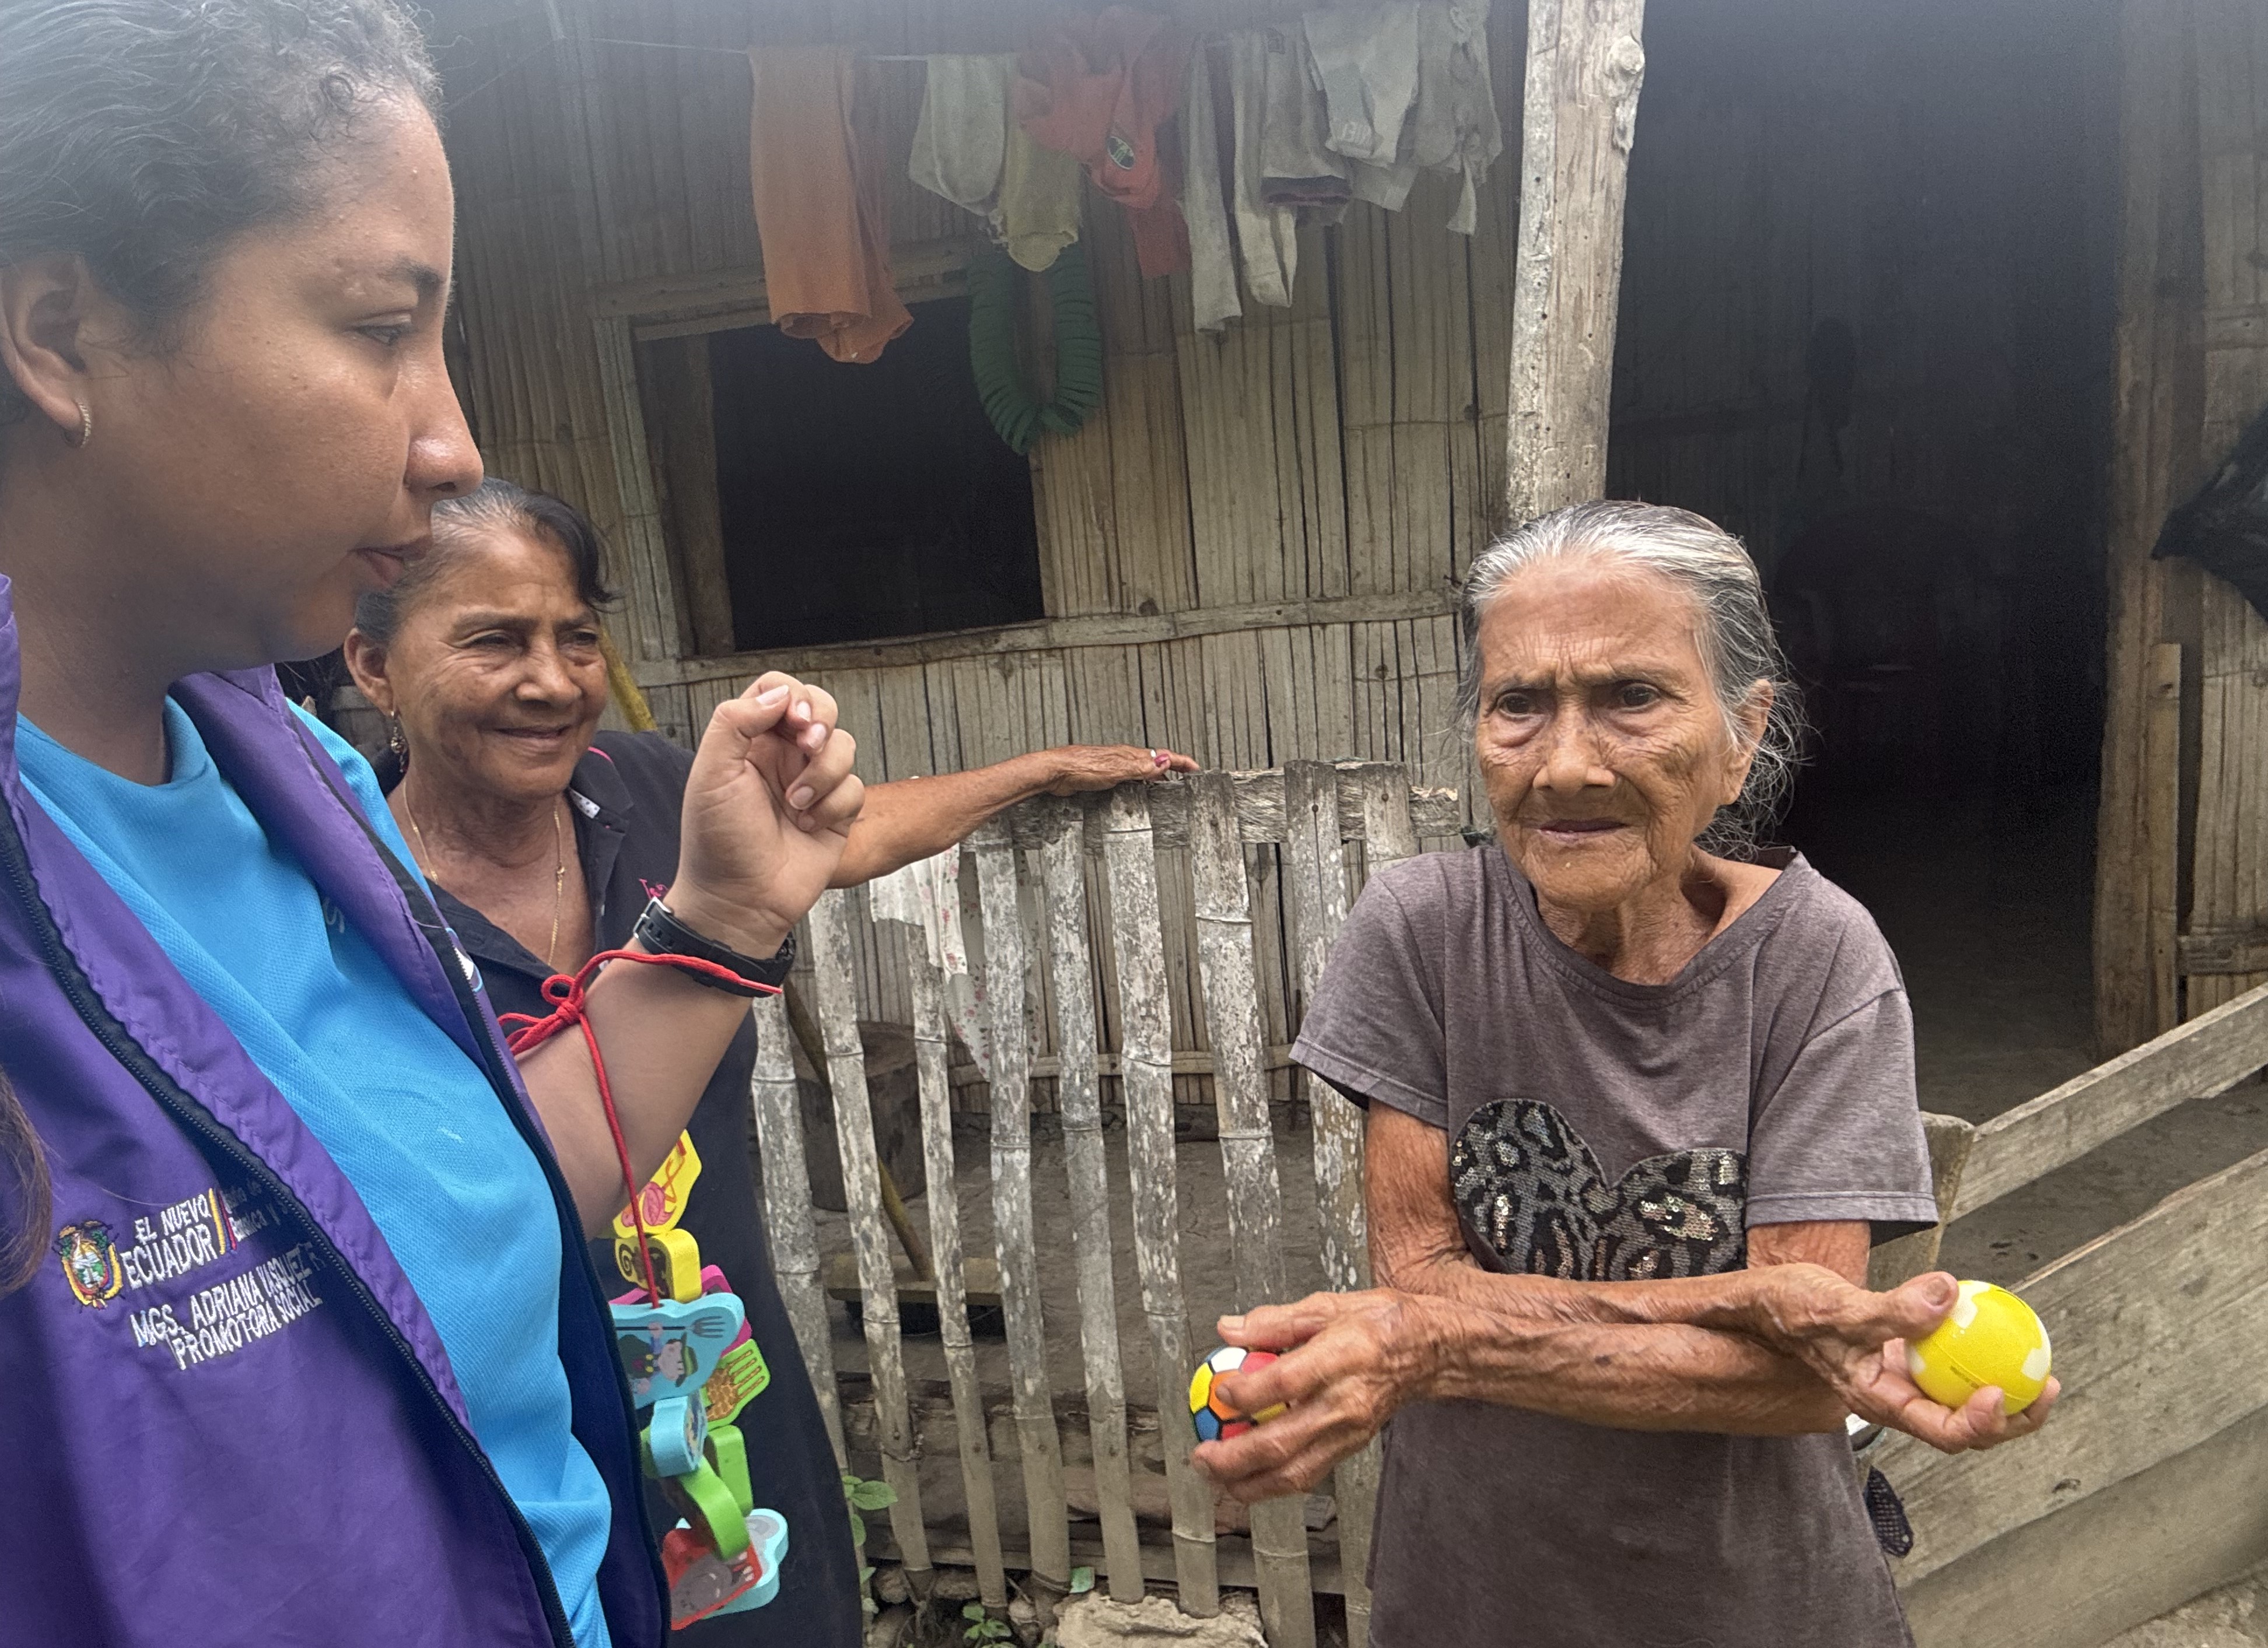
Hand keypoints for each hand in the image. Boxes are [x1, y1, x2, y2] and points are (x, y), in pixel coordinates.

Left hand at [669, 673, 862, 956]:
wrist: (741, 899)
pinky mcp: (836, 811)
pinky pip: (855, 787)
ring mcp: (812, 782)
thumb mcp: (711, 774)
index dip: (792, 694)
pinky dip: (833, 806)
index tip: (792, 719)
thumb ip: (736, 722)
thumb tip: (778, 695)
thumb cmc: (718, 842)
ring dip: (824, 774)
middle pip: (821, 707)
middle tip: (807, 745)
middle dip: (821, 722)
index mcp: (749, 740)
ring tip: (796, 805)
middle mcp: (783, 756)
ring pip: (844, 746)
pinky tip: (808, 827)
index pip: (777, 690)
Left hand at [1042, 744, 1197, 794]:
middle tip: (1186, 776)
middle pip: (1155, 762)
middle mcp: (1123, 759)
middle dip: (1172, 768)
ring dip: (1156, 777)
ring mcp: (1113, 767)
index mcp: (1130, 755)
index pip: (1163, 757)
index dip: (1181, 762)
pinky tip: (1136, 792)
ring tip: (1167, 785)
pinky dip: (1139, 784)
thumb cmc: (1079, 766)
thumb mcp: (1117, 769)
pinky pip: (1128, 779)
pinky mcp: (1103, 777)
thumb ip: (1141, 767)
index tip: (1195, 768)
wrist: (1056, 772)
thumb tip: (1165, 762)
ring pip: (1141, 770)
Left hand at [1188, 1290, 1451, 1503]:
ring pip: (1295, 1471)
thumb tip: (1230, 1329)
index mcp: (1341, 1357)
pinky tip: (1248, 1478)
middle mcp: (1345, 1402)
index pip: (1286, 1382)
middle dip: (1235, 1456)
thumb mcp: (1328, 1305)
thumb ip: (1274, 1320)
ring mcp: (1349, 1431)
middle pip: (1284, 1441)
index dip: (1247, 1392)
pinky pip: (1309, 1474)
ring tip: (1216, 1476)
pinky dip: (1274, 1483)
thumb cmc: (1382, 1323)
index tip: (1219, 1392)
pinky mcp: (1351, 1447)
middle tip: (1202, 1455)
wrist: (1430, 1352)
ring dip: (1250, 1482)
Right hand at [1744, 1267, 2060, 1452]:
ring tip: (2038, 1367)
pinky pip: (1952, 1362)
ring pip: (1964, 1397)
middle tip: (2046, 1386)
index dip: (1980, 1423)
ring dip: (2007, 1389)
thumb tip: (1948, 1296)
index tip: (2002, 1392)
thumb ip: (1890, 1311)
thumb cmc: (1788, 1311)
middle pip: (1966, 1426)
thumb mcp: (1835, 1309)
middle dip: (2015, 1416)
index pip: (1941, 1431)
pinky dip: (1979, 1354)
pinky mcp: (1905, 1354)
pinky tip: (1993, 1330)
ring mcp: (1902, 1378)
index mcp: (1879, 1402)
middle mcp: (1896, 1397)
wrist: (1766, 1303)